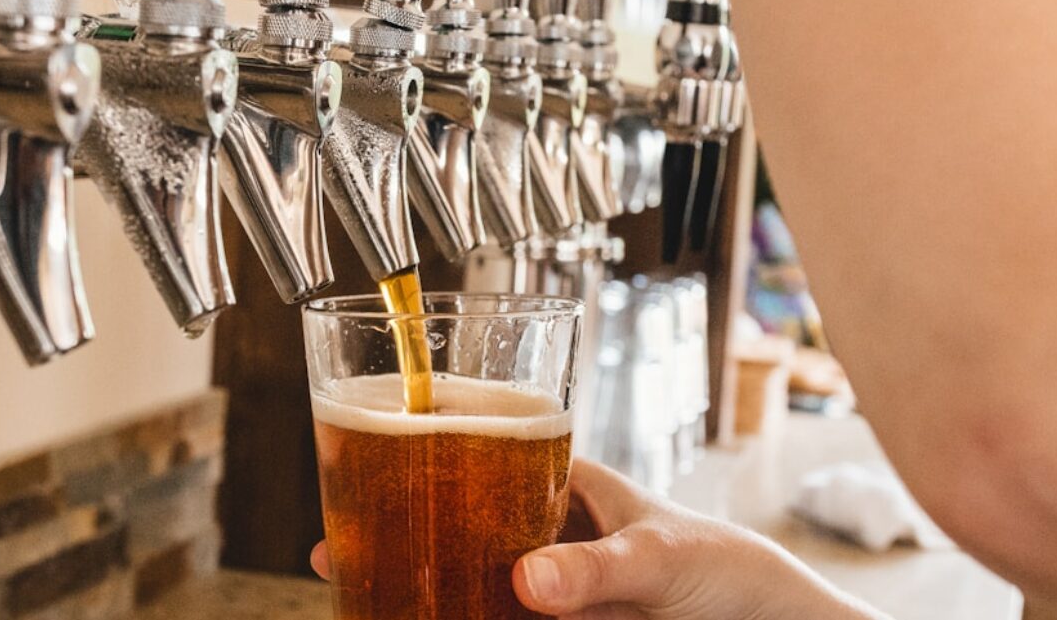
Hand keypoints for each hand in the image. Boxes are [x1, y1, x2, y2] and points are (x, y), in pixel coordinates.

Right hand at [311, 459, 887, 619]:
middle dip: (397, 527)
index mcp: (566, 482)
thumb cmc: (723, 566)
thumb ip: (598, 567)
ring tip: (359, 590)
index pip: (481, 454)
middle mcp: (546, 530)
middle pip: (456, 520)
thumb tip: (528, 580)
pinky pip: (491, 616)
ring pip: (466, 574)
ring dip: (417, 578)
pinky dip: (453, 613)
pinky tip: (418, 617)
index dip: (420, 457)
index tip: (363, 468)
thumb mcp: (661, 558)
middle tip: (333, 548)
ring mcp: (548, 583)